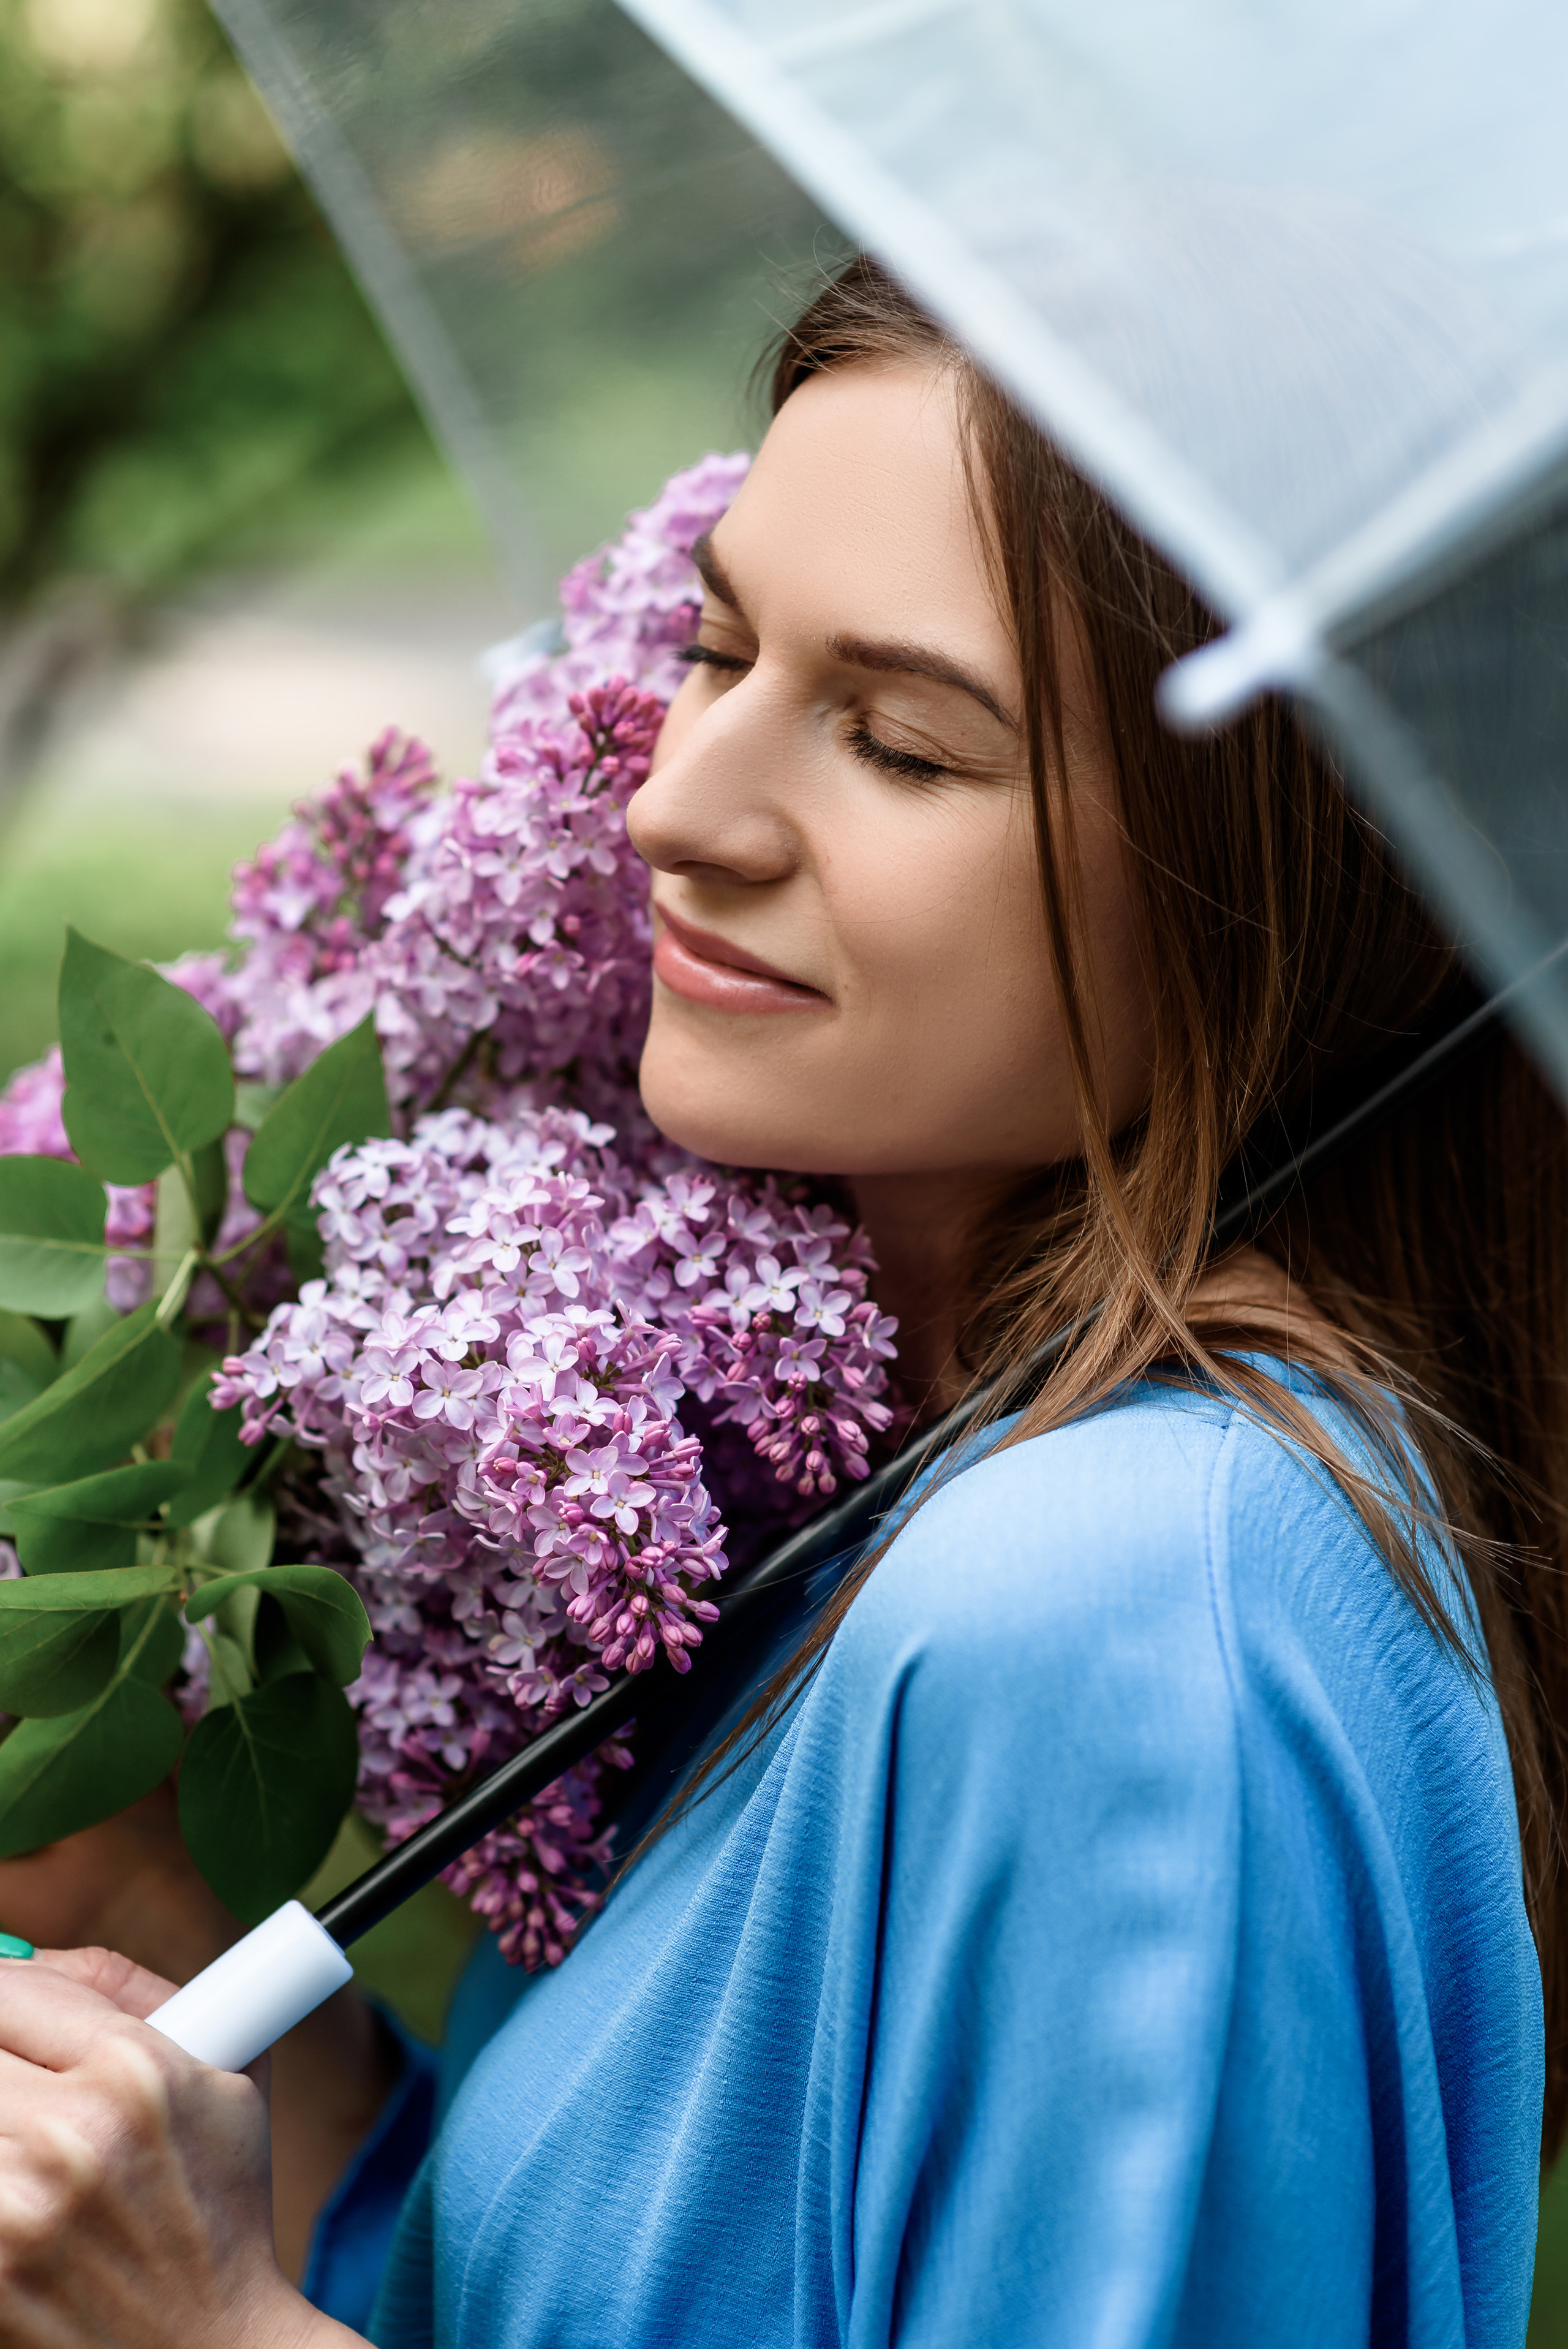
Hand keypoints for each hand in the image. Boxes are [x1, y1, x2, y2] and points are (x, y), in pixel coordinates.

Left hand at [0, 1944, 362, 2348]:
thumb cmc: (216, 2207)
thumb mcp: (225, 2073)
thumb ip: (130, 1991)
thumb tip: (25, 1959)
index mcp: (135, 2069)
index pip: (7, 1986)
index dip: (2, 1995)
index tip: (8, 2016)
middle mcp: (69, 2136)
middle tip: (17, 2087)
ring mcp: (14, 2216)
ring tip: (26, 2145)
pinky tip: (20, 2202)